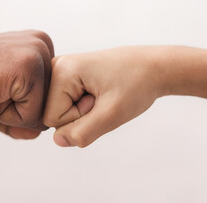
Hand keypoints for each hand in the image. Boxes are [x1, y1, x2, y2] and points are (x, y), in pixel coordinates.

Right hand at [0, 30, 53, 138]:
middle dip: (17, 113)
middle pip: (51, 108)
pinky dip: (6, 115)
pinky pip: (32, 115)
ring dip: (12, 114)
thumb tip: (37, 133)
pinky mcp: (29, 67)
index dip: (17, 109)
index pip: (48, 100)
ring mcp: (38, 54)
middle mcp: (42, 46)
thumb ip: (19, 119)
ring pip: (43, 113)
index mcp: (36, 50)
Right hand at [44, 46, 165, 146]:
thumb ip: (83, 132)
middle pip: (52, 114)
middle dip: (79, 115)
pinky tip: (98, 93)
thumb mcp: (112, 114)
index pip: (51, 118)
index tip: (100, 101)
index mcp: (61, 69)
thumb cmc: (137, 84)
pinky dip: (83, 105)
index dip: (78, 118)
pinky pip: (66, 104)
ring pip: (59, 110)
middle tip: (103, 98)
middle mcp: (55, 65)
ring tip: (102, 94)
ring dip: (82, 111)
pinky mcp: (67, 75)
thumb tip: (57, 140)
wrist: (154, 67)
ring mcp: (61, 69)